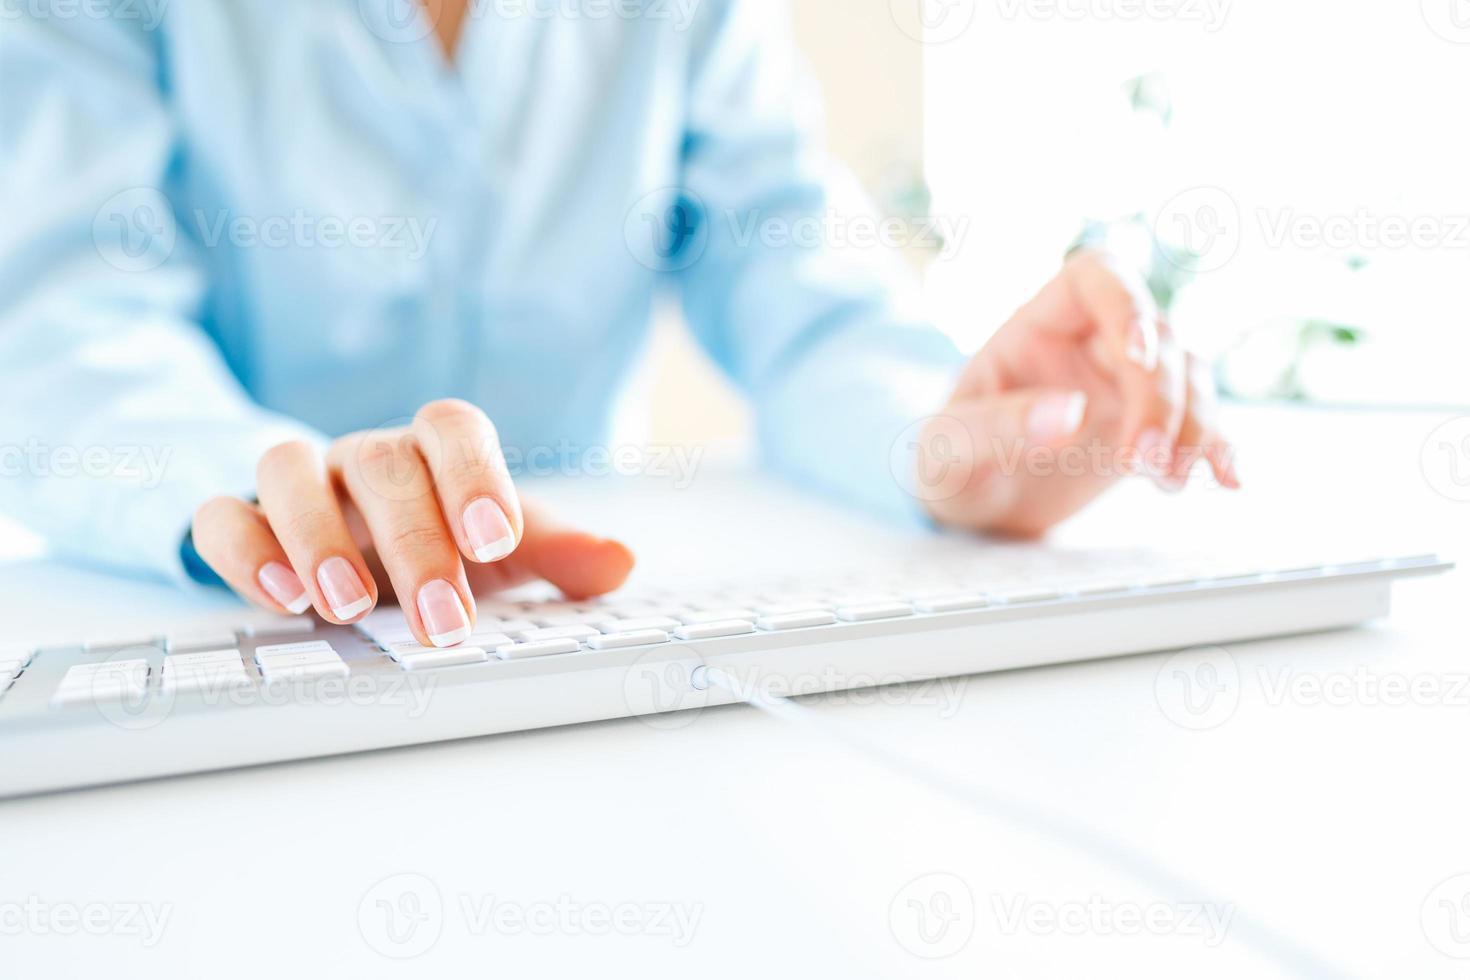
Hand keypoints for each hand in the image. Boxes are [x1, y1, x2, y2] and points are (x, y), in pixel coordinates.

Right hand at [190, 399, 634, 646]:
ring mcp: (302, 482)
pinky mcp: (244, 519)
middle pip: (384, 465)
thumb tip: (620, 561)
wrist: (357, 549)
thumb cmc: (443, 543)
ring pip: (288, 469)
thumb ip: (559, 553)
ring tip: (348, 608)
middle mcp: (367, 455)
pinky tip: (281, 600)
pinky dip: (245, 549)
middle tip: (444, 621)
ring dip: (318, 537)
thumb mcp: (504, 553)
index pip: (453, 427)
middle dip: (415, 544)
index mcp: (435, 451)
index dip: (475, 475)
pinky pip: (224, 515)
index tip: (497, 539)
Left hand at [919, 250, 1238, 536]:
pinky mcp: (1149, 426)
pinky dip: (1217, 448)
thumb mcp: (950, 450)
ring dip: (1194, 426)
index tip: (1139, 358)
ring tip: (1171, 483)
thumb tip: (1070, 415)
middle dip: (1161, 400)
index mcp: (1037, 324)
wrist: (972, 506)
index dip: (1128, 305)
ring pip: (1190, 375)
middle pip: (1156, 338)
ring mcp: (1124, 382)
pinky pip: (1198, 423)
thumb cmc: (948, 466)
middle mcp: (1090, 341)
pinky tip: (1230, 479)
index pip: (1097, 278)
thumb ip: (1000, 428)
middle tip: (1145, 465)